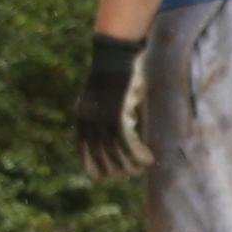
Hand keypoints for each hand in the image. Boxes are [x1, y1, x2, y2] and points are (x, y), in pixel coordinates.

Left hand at [74, 33, 149, 180]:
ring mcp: (102, 118)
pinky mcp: (117, 114)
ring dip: (129, 165)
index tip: (103, 177)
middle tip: (129, 174)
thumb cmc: (116, 72)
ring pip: (114, 152)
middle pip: (99, 155)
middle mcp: (88, 121)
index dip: (92, 166)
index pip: (83, 150)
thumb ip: (111, 114)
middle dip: (115, 169)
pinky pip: (127, 143)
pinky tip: (148, 160)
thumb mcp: (108, 97)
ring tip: (142, 169)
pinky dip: (138, 154)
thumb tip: (125, 131)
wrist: (115, 53)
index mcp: (82, 117)